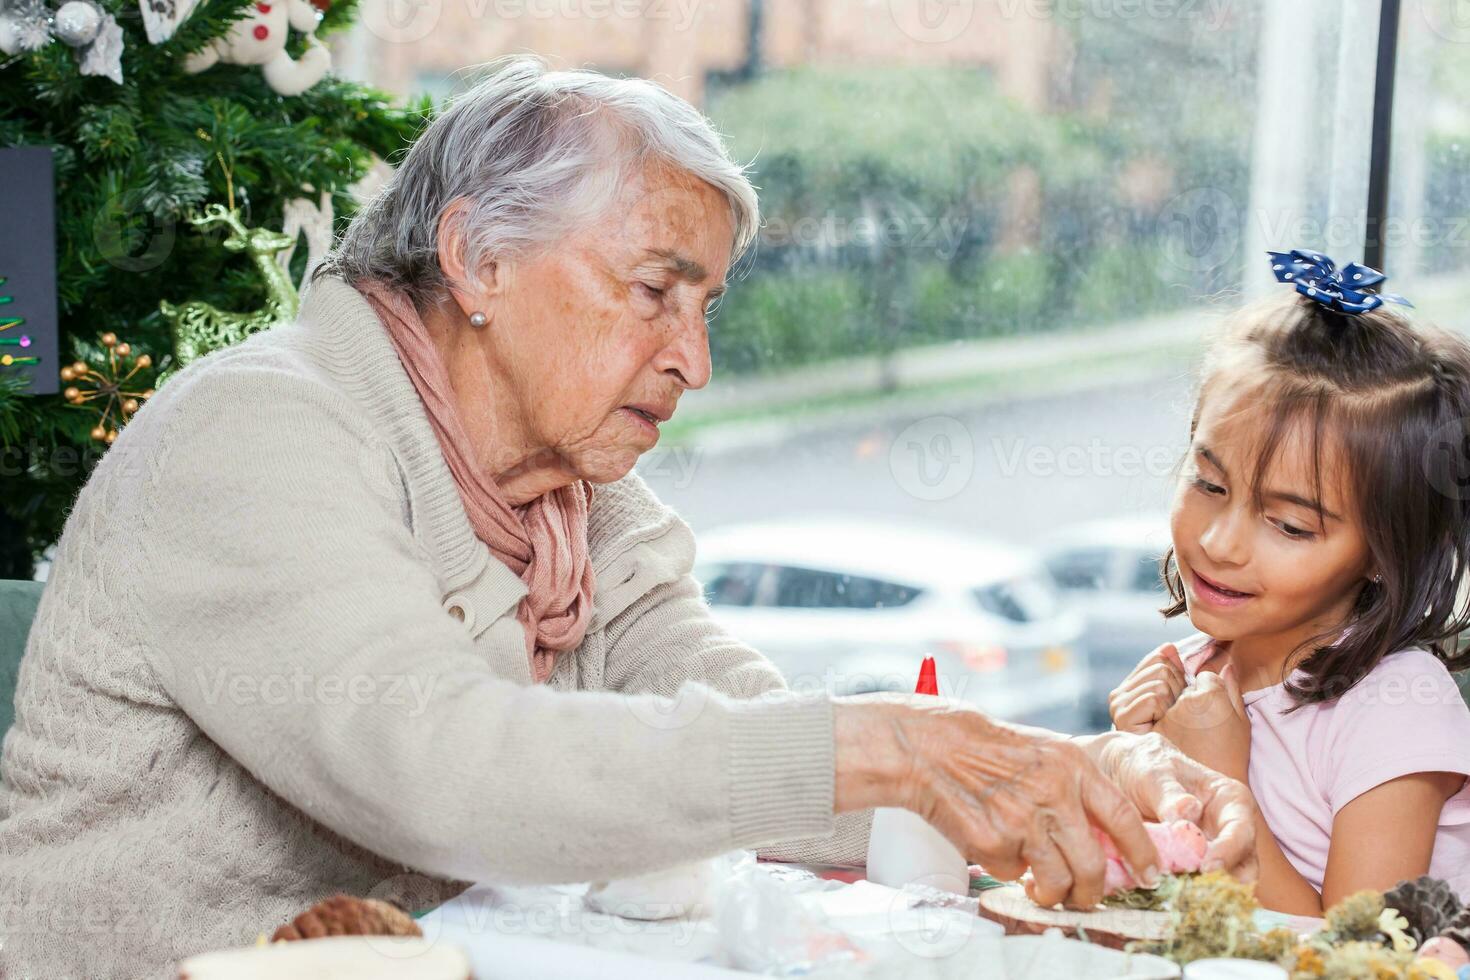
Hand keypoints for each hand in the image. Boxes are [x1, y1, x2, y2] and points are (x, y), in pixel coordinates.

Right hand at [834, 696, 1159, 909]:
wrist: (931, 747)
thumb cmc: (989, 749)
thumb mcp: (1045, 751)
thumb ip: (1076, 789)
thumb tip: (1105, 839)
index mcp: (1072, 765)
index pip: (1123, 817)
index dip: (1141, 852)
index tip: (1150, 874)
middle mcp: (1053, 792)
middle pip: (1092, 865)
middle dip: (1092, 892)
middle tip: (1085, 897)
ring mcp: (1022, 820)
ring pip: (1057, 881)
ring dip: (1052, 894)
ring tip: (1041, 888)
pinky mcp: (992, 842)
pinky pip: (1013, 873)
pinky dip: (1007, 869)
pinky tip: (995, 844)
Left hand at [1087, 727, 1257, 881]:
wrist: (1124, 774)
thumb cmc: (1145, 766)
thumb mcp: (1153, 772)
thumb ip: (1169, 793)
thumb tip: (1187, 812)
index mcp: (1231, 801)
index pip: (1241, 831)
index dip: (1228, 852)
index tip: (1206, 866)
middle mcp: (1229, 831)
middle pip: (1241, 867)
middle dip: (1221, 883)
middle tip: (1192, 891)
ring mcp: (1212, 853)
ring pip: (1220, 885)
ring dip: (1201, 894)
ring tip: (1176, 897)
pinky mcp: (1191, 869)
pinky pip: (1194, 889)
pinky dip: (1183, 895)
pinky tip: (1164, 897)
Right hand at [1108, 643, 1186, 733]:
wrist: (1186, 769)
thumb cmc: (1191, 735)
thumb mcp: (1186, 695)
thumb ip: (1177, 670)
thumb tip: (1169, 647)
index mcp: (1133, 686)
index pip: (1159, 657)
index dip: (1180, 674)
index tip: (1180, 698)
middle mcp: (1120, 694)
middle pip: (1161, 666)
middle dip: (1177, 688)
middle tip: (1174, 714)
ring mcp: (1118, 705)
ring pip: (1160, 682)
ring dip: (1172, 702)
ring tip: (1167, 723)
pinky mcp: (1121, 717)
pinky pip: (1154, 698)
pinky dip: (1164, 711)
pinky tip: (1160, 726)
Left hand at [1155, 664, 1250, 782]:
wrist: (1213, 789)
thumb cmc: (1232, 756)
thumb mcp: (1241, 722)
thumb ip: (1231, 689)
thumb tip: (1224, 666)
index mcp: (1210, 695)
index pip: (1204, 677)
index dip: (1209, 692)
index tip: (1214, 712)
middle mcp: (1184, 701)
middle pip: (1182, 684)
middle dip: (1189, 697)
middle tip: (1201, 723)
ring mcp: (1166, 715)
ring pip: (1166, 697)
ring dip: (1174, 707)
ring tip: (1189, 732)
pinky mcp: (1152, 728)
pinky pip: (1153, 713)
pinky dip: (1161, 720)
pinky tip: (1174, 738)